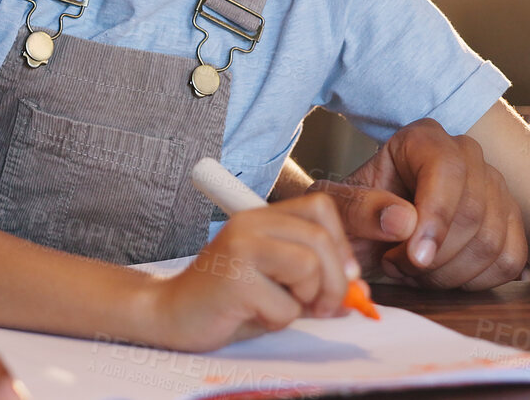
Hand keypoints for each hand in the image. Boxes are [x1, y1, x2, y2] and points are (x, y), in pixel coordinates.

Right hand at [142, 193, 356, 350]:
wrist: (171, 313)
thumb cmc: (226, 299)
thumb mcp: (278, 284)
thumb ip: (315, 284)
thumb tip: (358, 294)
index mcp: (260, 217)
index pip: (320, 208)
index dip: (340, 244)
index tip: (341, 276)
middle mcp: (249, 223)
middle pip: (320, 240)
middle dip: (334, 281)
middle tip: (323, 306)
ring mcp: (240, 247)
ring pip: (308, 266)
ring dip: (306, 300)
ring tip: (279, 307)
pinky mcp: (234, 278)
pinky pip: (285, 305)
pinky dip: (279, 321)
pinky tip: (252, 314)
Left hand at [307, 118, 525, 289]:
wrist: (368, 230)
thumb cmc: (352, 212)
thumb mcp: (335, 206)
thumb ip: (359, 208)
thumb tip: (405, 221)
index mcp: (423, 139)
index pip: (446, 170)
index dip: (436, 217)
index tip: (416, 256)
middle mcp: (466, 155)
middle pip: (474, 213)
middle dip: (434, 256)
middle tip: (395, 265)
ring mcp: (494, 187)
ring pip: (492, 243)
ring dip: (448, 273)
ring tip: (410, 270)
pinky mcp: (509, 222)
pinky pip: (509, 261)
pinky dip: (473, 282)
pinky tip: (438, 276)